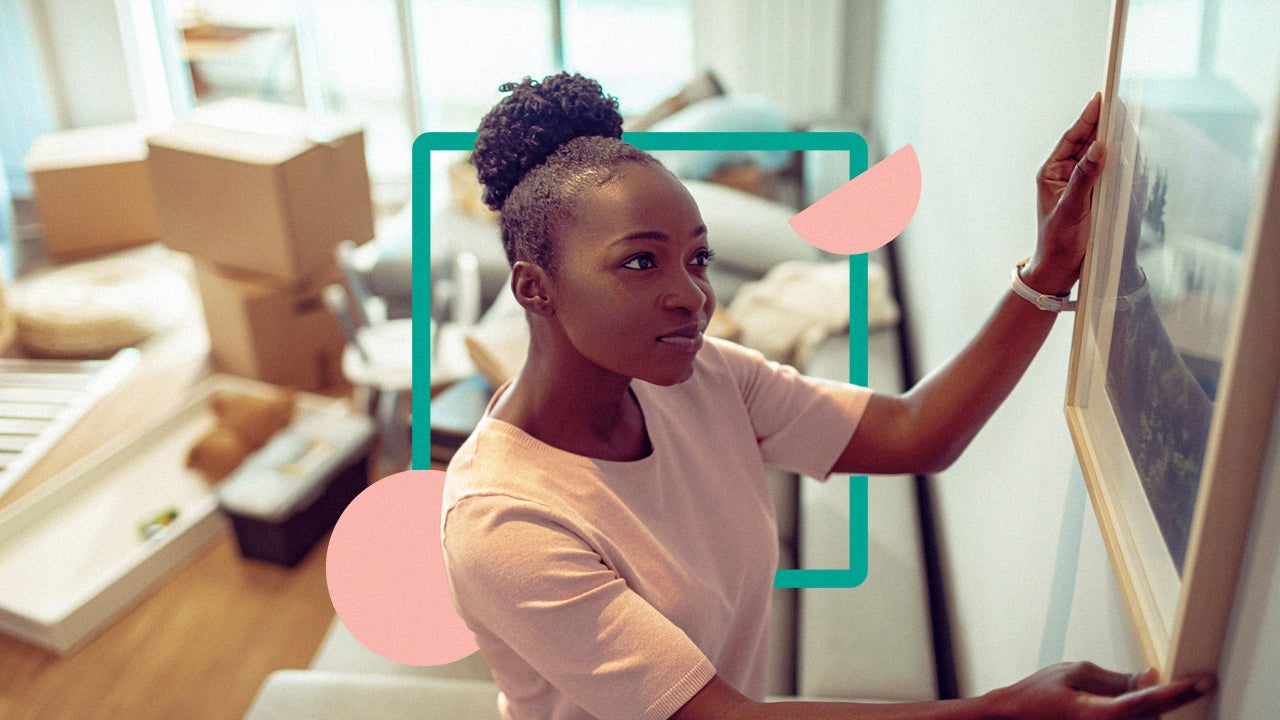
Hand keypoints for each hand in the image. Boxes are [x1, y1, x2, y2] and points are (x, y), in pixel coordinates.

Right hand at [982, 661, 1213, 719]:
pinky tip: (1124, 703)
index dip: (1179, 692)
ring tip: (1131, 689)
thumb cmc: (1035, 698)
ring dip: (1149, 707)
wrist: (1011, 718)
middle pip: (1153, 716)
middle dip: (1169, 699)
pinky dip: (1135, 713)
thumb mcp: (1074, 673)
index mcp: (1100, 716)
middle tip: (1186, 681)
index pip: (1150, 702)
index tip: (1203, 682)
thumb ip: (1117, 678)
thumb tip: (1151, 677)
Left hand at [1025, 93, 1106, 294]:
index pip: (1072, 138)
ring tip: (1124, 118)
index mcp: (1051, 172)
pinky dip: (1115, 158)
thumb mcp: (1072, 208)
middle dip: (1101, 122)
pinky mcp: (1090, 193)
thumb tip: (1099, 147)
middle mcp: (1063, 173)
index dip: (1087, 117)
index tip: (1101, 97)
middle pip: (1085, 141)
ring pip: (1095, 153)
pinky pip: (1104, 169)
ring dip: (1109, 137)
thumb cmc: (1059, 241)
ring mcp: (1077, 182)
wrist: (1060, 268)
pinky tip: (1125, 147)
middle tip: (1119, 101)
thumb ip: (1085, 177)